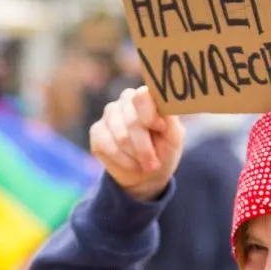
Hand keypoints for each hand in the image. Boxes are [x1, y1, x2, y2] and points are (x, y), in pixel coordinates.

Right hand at [88, 86, 185, 201]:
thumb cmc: (163, 151)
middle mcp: (126, 100)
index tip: (161, 129)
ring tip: (144, 164)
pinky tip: (131, 164)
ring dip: (136, 156)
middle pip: (132, 121)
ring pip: (121, 136)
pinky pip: (108, 146)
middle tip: (153, 163)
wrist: (146, 174)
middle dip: (145, 148)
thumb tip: (163, 107)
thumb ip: (170, 119)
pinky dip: (124, 161)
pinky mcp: (96, 131)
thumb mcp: (174, 137)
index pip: (142, 95)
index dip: (150, 116)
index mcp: (147, 96)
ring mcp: (109, 114)